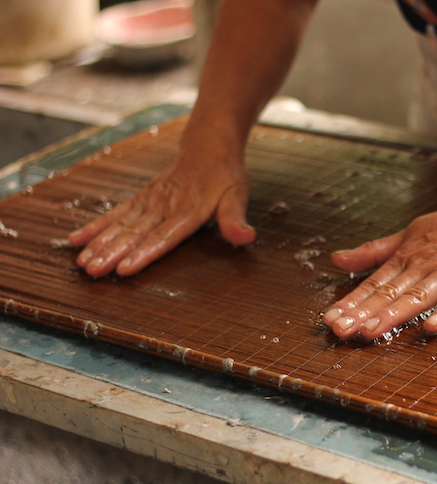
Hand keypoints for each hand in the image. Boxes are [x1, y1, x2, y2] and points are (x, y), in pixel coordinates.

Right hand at [68, 149, 255, 276]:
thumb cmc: (225, 174)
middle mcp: (164, 206)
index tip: (125, 269)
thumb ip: (235, 219)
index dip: (144, 253)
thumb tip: (246, 237)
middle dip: (113, 252)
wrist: (209, 144)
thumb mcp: (237, 195)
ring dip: (100, 243)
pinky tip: (76, 240)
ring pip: (121, 224)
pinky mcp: (141, 198)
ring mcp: (149, 201)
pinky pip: (115, 212)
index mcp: (188, 210)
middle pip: (135, 233)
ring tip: (83, 262)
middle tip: (94, 271)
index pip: (163, 236)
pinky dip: (96, 225)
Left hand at [322, 185, 436, 339]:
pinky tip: (433, 326)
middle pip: (390, 293)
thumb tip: (337, 258)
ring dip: (395, 314)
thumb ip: (373, 252)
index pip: (374, 283)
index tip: (331, 319)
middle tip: (341, 330)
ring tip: (372, 330)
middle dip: (364, 313)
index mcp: (406, 257)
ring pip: (419, 296)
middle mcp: (424, 265)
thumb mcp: (408, 234)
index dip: (351, 302)